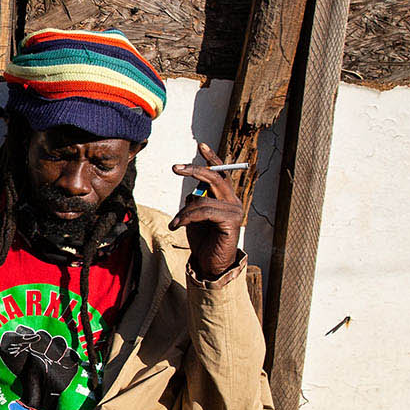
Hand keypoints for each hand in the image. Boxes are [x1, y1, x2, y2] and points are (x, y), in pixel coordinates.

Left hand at [169, 143, 244, 281]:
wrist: (211, 264)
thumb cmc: (203, 241)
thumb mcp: (195, 218)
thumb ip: (195, 203)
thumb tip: (191, 193)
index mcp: (225, 198)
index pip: (221, 173)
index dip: (212, 158)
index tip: (201, 145)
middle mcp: (232, 201)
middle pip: (215, 177)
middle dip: (194, 170)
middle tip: (176, 168)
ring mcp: (234, 211)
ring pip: (203, 199)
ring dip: (183, 212)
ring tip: (175, 224)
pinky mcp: (231, 222)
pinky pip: (204, 211)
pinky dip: (187, 217)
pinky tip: (178, 226)